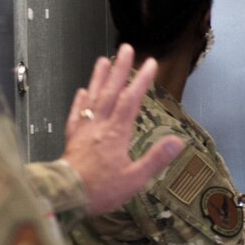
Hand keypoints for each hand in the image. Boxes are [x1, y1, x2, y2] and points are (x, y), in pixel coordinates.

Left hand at [65, 45, 187, 215]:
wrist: (66, 195)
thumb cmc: (101, 190)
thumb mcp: (135, 179)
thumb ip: (156, 158)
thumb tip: (178, 141)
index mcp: (117, 133)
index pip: (131, 100)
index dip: (141, 80)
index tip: (150, 63)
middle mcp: (100, 126)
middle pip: (111, 92)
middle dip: (119, 69)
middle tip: (125, 48)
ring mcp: (84, 130)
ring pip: (92, 98)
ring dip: (98, 78)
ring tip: (102, 60)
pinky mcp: (72, 139)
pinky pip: (76, 114)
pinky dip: (80, 101)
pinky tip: (82, 91)